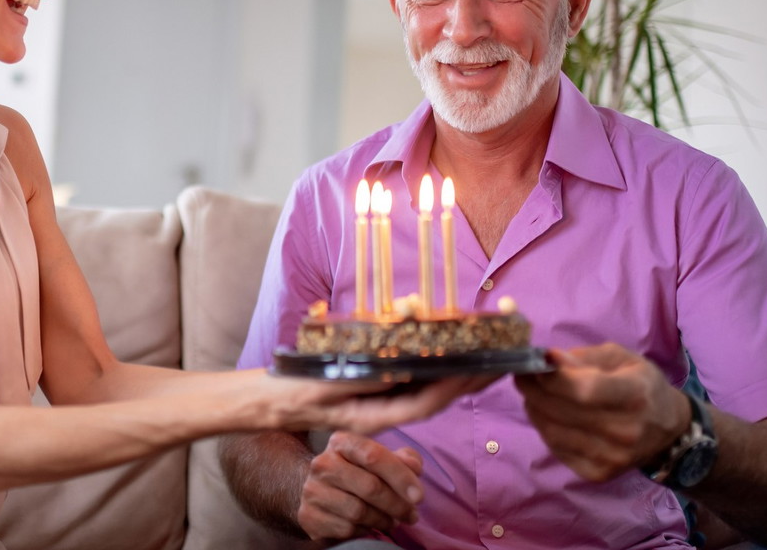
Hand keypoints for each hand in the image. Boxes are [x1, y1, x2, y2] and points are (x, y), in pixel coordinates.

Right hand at [267, 373, 498, 435]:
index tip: (481, 367)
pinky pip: (407, 380)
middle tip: (500, 358)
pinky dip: (427, 366)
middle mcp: (382, 409)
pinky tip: (440, 352)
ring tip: (482, 353)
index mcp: (374, 415)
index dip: (455, 385)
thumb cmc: (292, 391)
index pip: (426, 402)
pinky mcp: (370, 390)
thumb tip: (402, 370)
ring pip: (424, 388)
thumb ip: (363, 381)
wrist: (266, 401)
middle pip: (434, 395)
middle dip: (467, 378)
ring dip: (453, 371)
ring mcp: (377, 400)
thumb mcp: (326, 385)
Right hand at [293, 431, 422, 540]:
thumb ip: (402, 459)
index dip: (400, 476)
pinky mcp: (309, 516)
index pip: (374, 455)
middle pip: (370, 487)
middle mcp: (323, 463)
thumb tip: (414, 467)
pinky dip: (365, 530)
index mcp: (342, 442)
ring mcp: (313, 490)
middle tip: (412, 515)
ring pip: (359, 511)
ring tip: (392, 520)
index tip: (419, 496)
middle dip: (398, 505)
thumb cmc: (358, 473)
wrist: (319, 493)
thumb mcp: (380, 459)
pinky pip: (347, 529)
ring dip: (384, 520)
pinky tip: (370, 526)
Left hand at [515, 343, 690, 481]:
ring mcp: (613, 457)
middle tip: (522, 376)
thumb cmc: (641, 384)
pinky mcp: (599, 473)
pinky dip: (544, 429)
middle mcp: (626, 431)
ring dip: (534, 408)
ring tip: (532, 393)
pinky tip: (546, 415)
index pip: (583, 389)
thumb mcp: (621, 358)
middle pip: (562, 410)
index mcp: (635, 396)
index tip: (535, 364)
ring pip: (553, 431)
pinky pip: (557, 448)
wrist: (668, 427)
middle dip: (533, 389)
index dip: (552, 377)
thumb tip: (548, 358)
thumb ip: (584, 357)